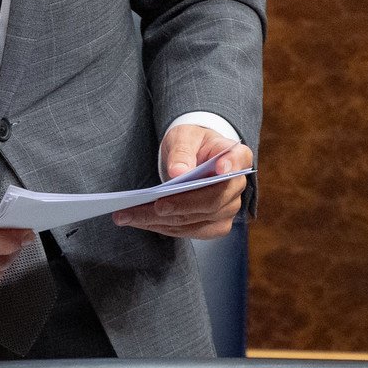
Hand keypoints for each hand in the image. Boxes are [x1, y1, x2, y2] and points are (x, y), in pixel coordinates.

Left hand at [113, 124, 250, 239]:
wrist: (195, 156)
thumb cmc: (192, 143)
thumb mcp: (184, 136)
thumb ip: (182, 151)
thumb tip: (178, 172)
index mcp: (237, 156)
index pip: (237, 162)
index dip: (229, 166)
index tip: (220, 168)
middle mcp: (237, 186)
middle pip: (211, 202)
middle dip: (178, 206)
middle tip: (150, 206)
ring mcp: (229, 208)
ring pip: (197, 222)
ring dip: (162, 222)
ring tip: (130, 216)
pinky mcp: (216, 224)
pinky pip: (190, 231)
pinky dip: (164, 228)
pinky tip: (141, 221)